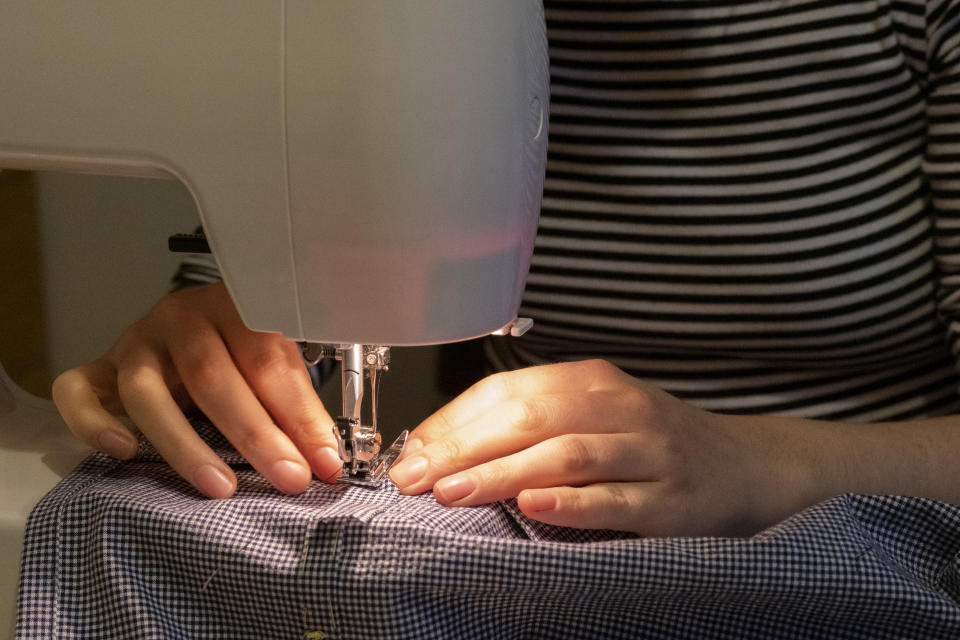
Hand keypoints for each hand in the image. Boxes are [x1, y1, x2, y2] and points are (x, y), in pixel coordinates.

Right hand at [52, 282, 341, 497]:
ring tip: (221, 487)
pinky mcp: (97, 368)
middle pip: (213, 376)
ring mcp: (135, 342)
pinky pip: (78, 391)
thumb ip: (294, 405)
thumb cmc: (238, 355)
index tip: (326, 460)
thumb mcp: (272, 367)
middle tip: (289, 478)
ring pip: (147, 391)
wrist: (187, 328)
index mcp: (234, 308)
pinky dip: (94, 422)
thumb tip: (327, 458)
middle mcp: (181, 319)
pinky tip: (125, 451)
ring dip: (186, 444)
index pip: (269, 360)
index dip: (301, 414)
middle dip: (256, 434)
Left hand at [390, 360, 836, 536]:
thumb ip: (533, 425)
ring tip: (454, 491)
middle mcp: (620, 407)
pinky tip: (534, 508)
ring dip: (503, 472)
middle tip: (415, 476)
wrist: (743, 466)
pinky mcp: (673, 499)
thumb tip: (446, 447)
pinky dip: (573, 503)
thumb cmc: (650, 444)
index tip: (412, 452)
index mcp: (591, 382)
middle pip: (531, 417)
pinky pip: (616, 500)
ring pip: (567, 454)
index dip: (455, 422)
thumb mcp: (595, 417)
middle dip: (465, 448)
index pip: (509, 391)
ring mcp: (649, 451)